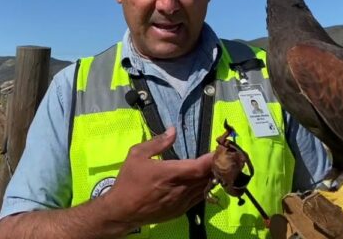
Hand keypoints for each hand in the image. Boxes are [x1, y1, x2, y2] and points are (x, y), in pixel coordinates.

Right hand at [99, 127, 213, 229]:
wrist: (121, 211)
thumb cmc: (128, 181)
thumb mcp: (137, 155)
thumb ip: (157, 142)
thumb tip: (173, 130)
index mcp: (170, 173)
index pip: (199, 167)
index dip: (212, 159)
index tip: (220, 150)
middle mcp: (179, 189)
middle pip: (206, 177)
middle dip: (215, 166)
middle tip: (221, 156)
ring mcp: (181, 202)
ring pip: (204, 188)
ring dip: (211, 178)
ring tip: (214, 167)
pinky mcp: (180, 211)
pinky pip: (198, 198)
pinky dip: (203, 188)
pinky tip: (202, 181)